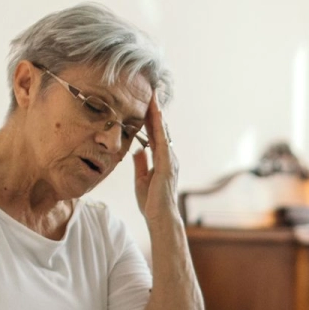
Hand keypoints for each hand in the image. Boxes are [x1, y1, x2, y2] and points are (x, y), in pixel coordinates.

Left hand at [132, 92, 179, 228]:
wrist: (161, 219)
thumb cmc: (152, 204)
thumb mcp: (141, 179)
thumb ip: (141, 164)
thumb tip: (138, 149)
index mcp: (162, 161)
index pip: (155, 135)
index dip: (150, 118)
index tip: (146, 102)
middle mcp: (169, 157)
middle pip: (161, 129)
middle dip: (156, 110)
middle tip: (151, 90)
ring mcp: (169, 160)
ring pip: (163, 131)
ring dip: (158, 113)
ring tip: (153, 95)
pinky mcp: (167, 165)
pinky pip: (162, 140)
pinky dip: (159, 126)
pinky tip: (155, 114)